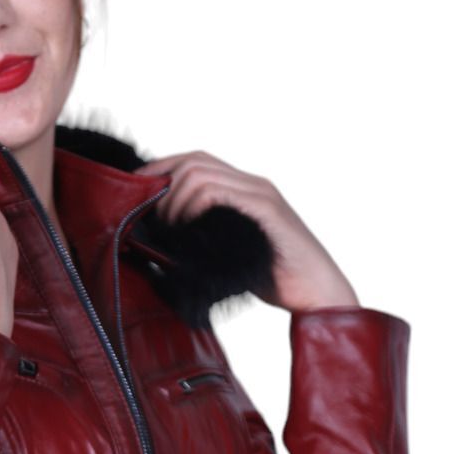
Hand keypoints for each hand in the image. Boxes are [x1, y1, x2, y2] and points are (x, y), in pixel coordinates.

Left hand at [135, 150, 359, 313]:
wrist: (318, 293)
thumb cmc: (274, 279)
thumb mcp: (229, 252)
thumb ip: (204, 237)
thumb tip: (161, 241)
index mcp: (245, 190)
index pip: (195, 160)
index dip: (161, 168)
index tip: (135, 188)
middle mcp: (253, 184)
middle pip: (194, 160)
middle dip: (163, 185)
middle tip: (155, 219)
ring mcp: (261, 194)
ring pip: (201, 174)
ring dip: (175, 200)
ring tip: (172, 229)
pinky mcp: (266, 210)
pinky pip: (219, 194)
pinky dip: (195, 207)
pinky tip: (188, 230)